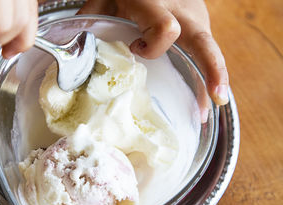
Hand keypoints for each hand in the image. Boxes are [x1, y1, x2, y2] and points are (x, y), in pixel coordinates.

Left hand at [79, 0, 229, 105]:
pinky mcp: (200, 22)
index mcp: (154, 3)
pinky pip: (205, 49)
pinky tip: (206, 95)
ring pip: (208, 49)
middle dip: (212, 70)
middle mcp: (182, 9)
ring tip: (206, 110)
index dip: (153, 47)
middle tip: (215, 97)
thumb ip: (89, 22)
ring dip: (211, 78)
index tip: (134, 49)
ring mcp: (195, 16)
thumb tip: (72, 57)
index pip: (166, 29)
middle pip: (203, 42)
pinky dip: (206, 72)